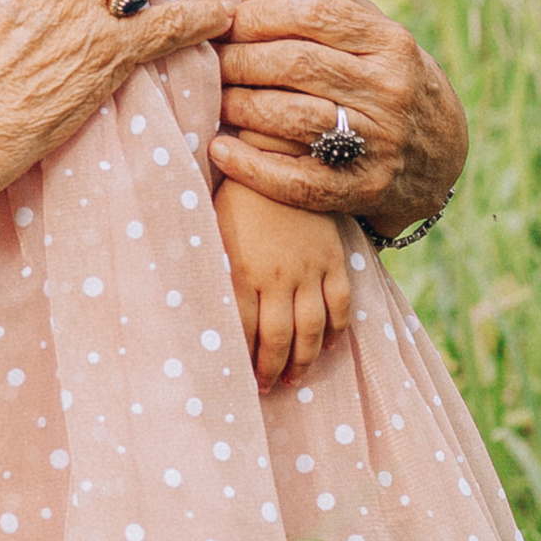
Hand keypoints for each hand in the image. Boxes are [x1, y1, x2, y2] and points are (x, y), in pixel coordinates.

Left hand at [210, 0, 467, 235]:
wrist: (443, 158)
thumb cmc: (393, 85)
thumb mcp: (386, 43)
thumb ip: (338, 18)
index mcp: (392, 43)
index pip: (314, 14)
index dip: (259, 15)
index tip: (225, 19)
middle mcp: (389, 89)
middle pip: (295, 64)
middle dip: (240, 60)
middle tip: (213, 61)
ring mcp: (379, 142)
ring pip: (291, 117)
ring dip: (240, 106)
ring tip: (217, 100)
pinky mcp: (364, 188)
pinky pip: (297, 180)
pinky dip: (252, 166)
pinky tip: (221, 150)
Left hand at [214, 180, 351, 389]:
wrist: (276, 152)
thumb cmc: (233, 192)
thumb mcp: (211, 230)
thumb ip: (213, 270)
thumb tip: (199, 306)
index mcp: (240, 270)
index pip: (240, 329)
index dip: (240, 358)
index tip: (235, 378)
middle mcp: (276, 276)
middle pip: (277, 339)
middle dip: (270, 369)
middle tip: (265, 388)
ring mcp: (309, 268)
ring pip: (311, 329)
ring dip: (302, 361)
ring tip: (293, 379)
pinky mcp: (332, 258)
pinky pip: (340, 303)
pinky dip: (336, 330)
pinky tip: (327, 346)